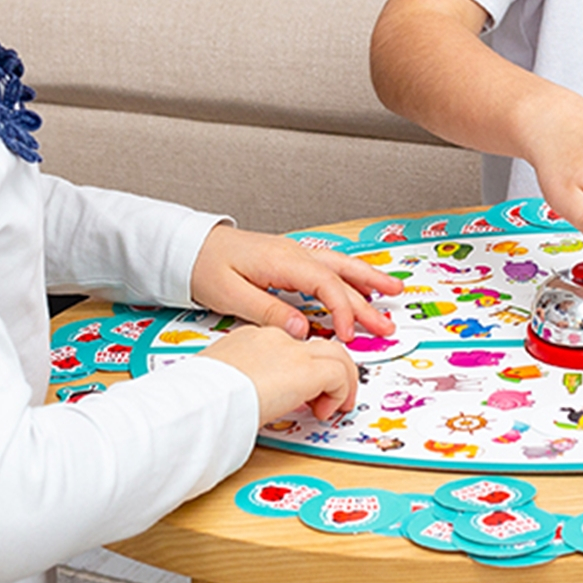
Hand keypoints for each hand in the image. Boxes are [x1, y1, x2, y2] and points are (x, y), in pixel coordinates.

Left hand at [190, 224, 402, 343]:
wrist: (189, 246)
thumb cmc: (205, 267)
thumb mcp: (231, 295)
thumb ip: (268, 312)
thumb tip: (301, 331)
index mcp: (283, 261)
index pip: (325, 285)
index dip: (342, 311)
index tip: (348, 336)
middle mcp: (295, 253)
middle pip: (341, 274)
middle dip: (368, 299)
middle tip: (388, 323)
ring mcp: (295, 253)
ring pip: (340, 266)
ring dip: (368, 280)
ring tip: (393, 292)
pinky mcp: (290, 259)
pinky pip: (329, 266)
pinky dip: (350, 275)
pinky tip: (360, 284)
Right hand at [199, 324, 358, 423]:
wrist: (199, 399)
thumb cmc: (196, 398)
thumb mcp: (216, 384)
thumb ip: (236, 385)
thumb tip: (244, 403)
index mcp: (249, 340)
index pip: (287, 347)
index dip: (297, 371)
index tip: (294, 393)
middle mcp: (274, 339)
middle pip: (317, 347)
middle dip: (328, 372)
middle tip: (323, 399)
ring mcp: (292, 351)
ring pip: (336, 356)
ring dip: (340, 383)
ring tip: (332, 408)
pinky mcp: (307, 369)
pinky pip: (340, 375)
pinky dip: (340, 394)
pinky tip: (325, 412)